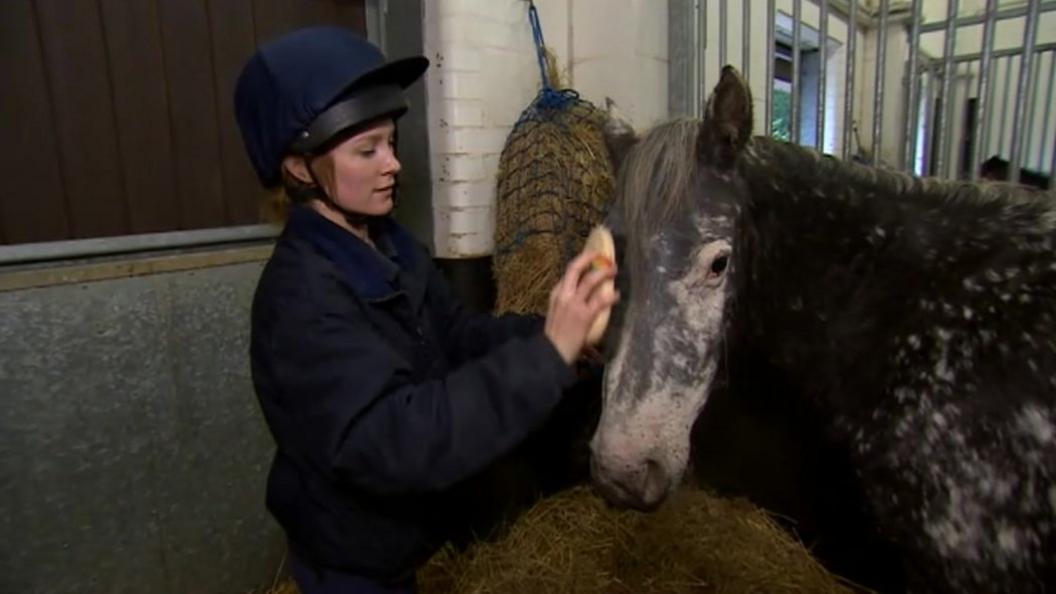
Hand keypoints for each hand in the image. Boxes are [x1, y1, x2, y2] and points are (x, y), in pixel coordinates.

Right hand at [543, 250, 619, 364]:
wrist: (551, 353)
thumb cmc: (555, 338)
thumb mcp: (556, 315)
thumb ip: (567, 305)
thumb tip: (582, 300)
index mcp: (556, 295)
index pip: (568, 274)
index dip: (581, 263)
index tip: (590, 259)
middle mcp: (563, 295)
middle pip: (575, 268)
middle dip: (588, 258)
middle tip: (601, 254)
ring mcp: (574, 304)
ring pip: (590, 280)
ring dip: (604, 273)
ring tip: (614, 270)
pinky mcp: (584, 315)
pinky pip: (601, 300)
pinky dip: (611, 296)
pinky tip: (617, 295)